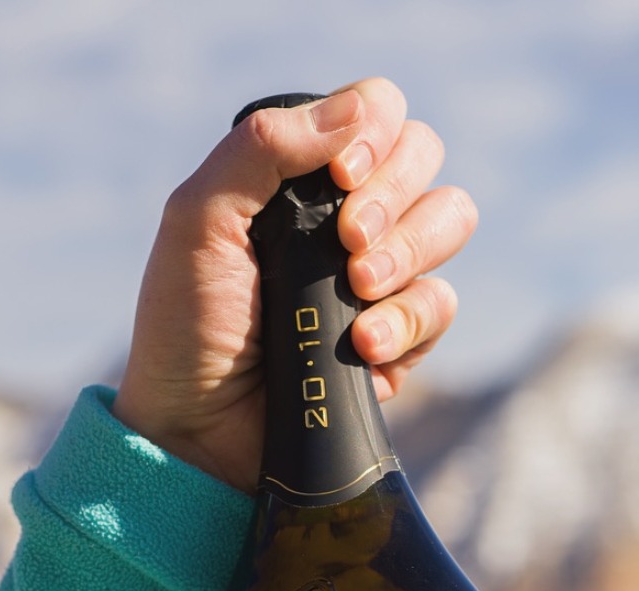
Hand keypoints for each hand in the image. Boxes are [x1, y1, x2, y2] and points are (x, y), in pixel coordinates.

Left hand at [112, 80, 476, 491]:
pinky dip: (405, 321)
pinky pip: (442, 304)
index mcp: (301, 177)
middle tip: (346, 240)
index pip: (378, 114)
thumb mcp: (198, 221)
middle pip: (427, 161)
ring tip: (357, 286)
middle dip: (393, 196)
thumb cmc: (187, 326)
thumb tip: (358, 109)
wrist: (204, 433)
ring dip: (408, 251)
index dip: (376, 135)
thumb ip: (262, 148)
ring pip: (450, 222)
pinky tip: (362, 345)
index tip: (339, 177)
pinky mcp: (403, 339)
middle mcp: (350, 217)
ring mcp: (382, 277)